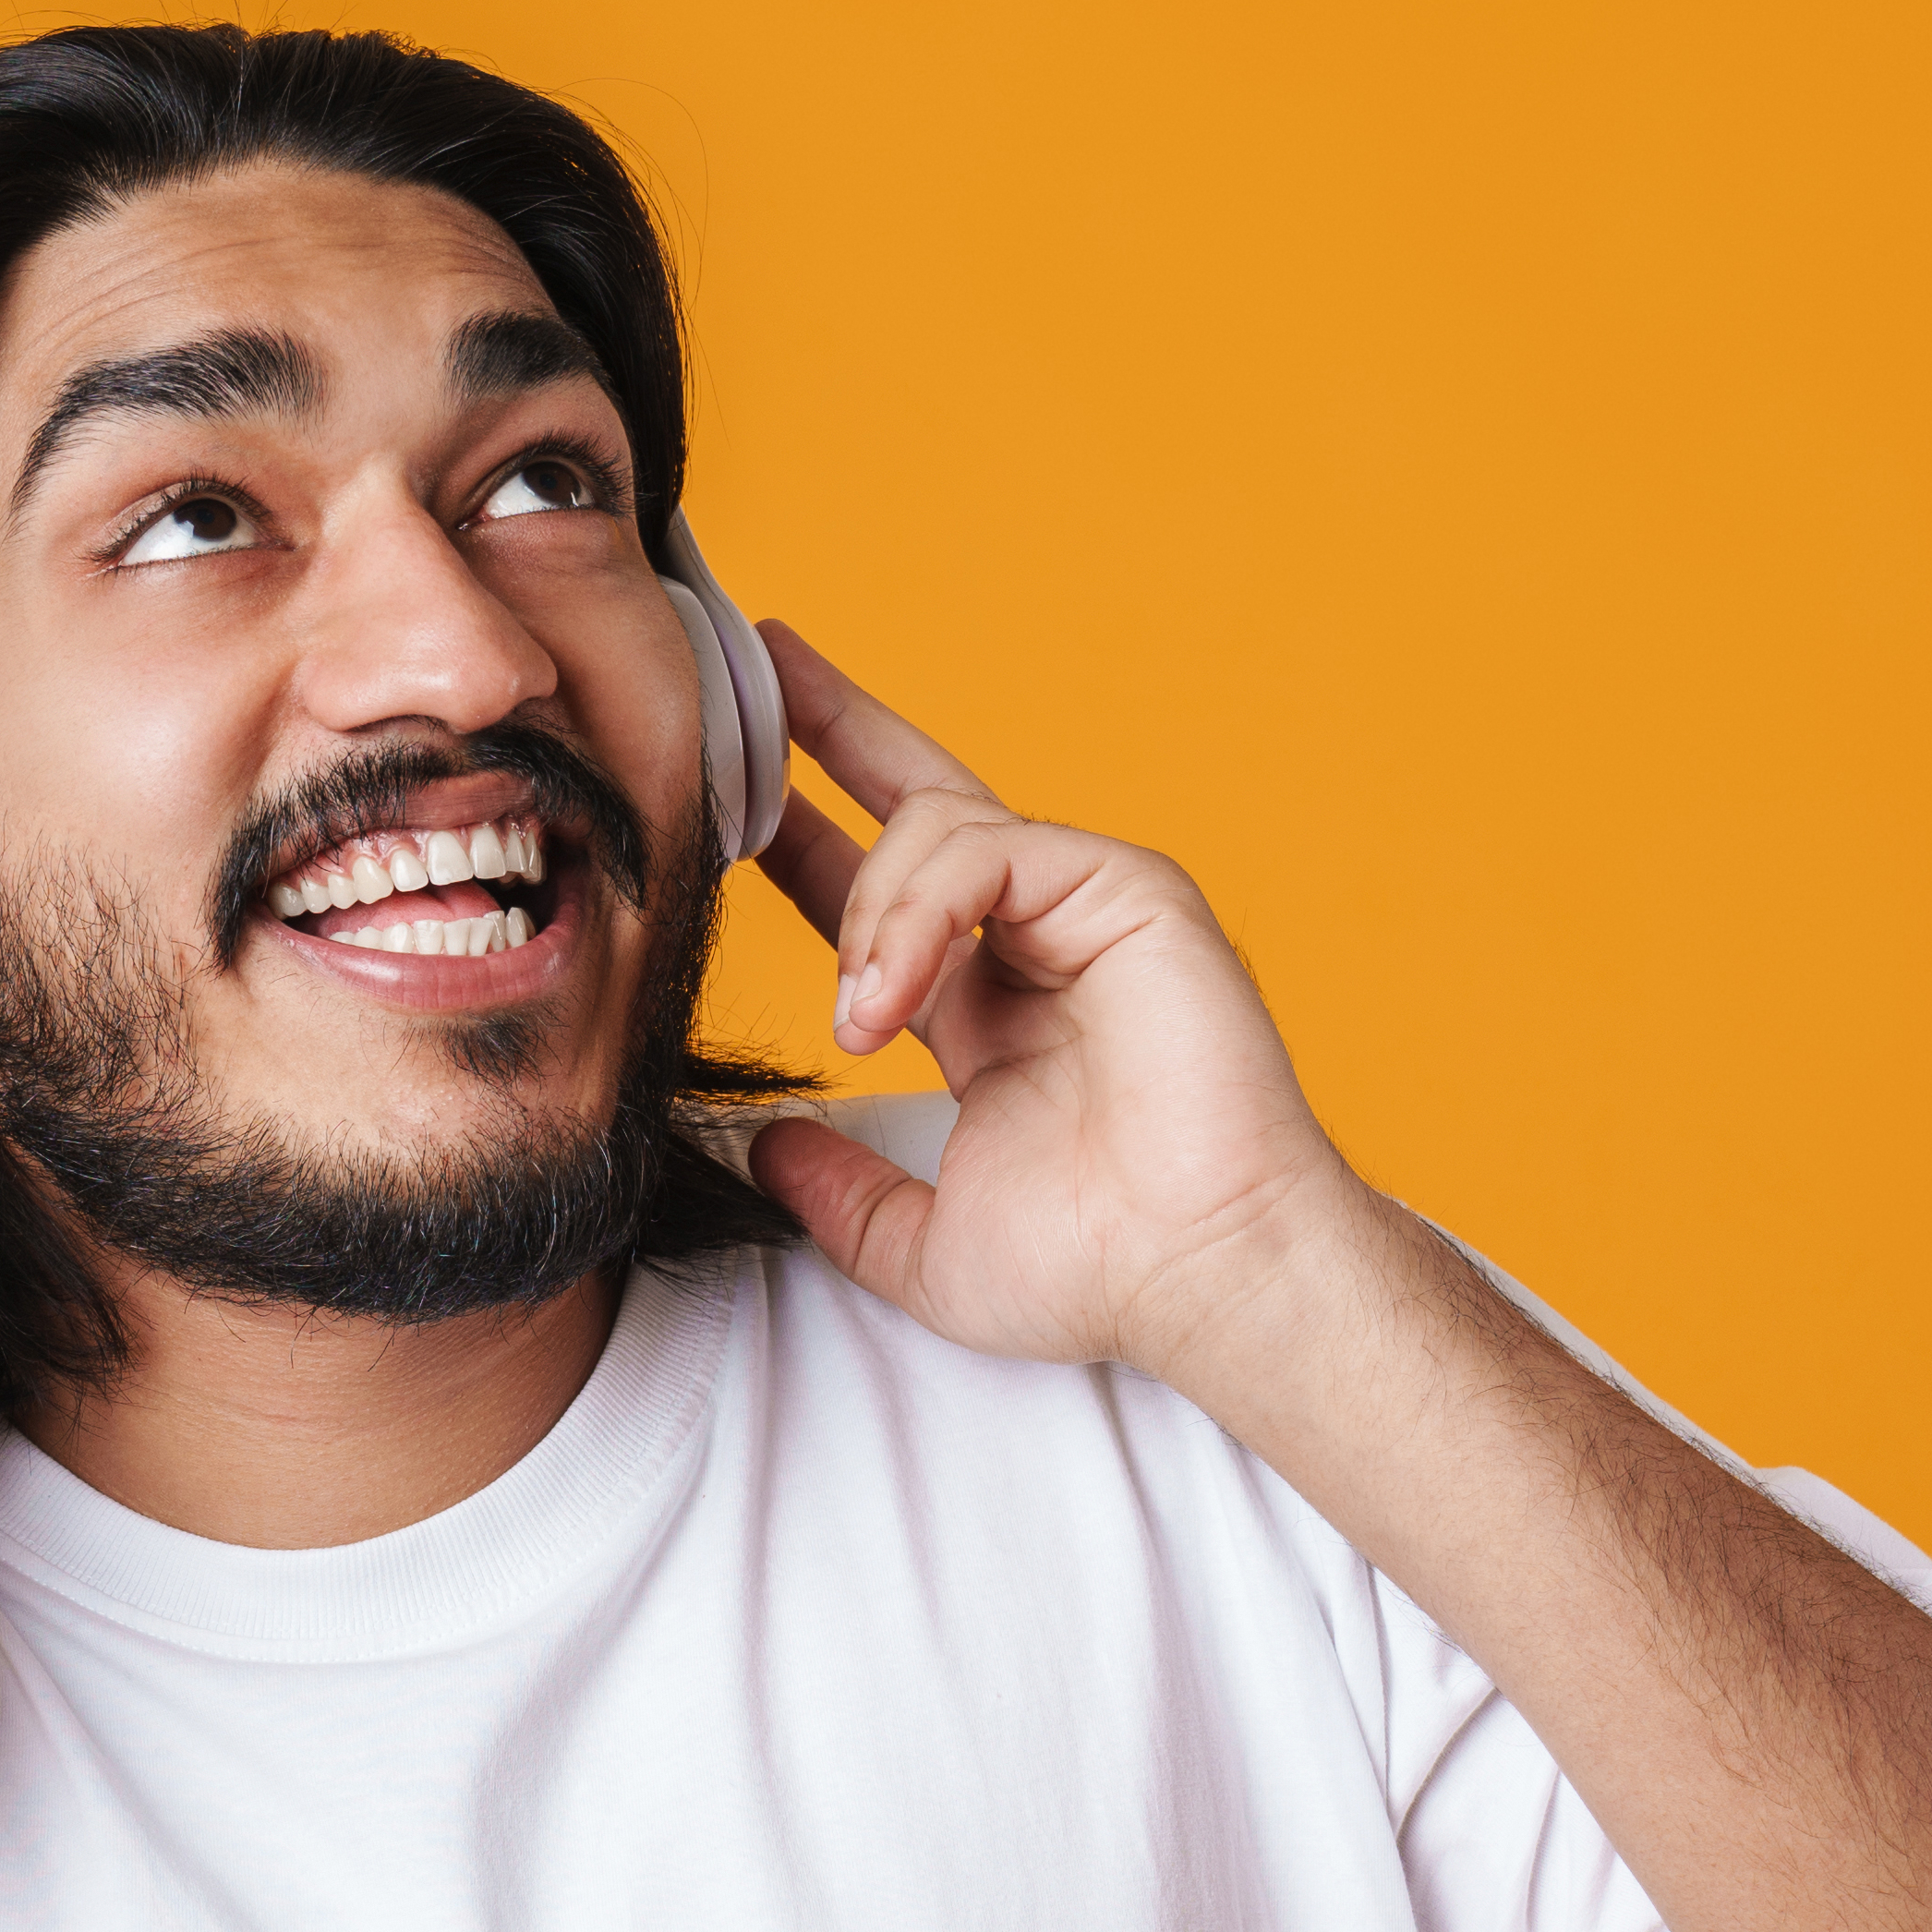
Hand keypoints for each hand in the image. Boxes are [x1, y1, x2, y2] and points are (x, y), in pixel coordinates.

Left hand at [745, 621, 1381, 1394]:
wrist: (1200, 1274)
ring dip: (870, 916)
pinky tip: (895, 992)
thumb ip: (837, 1194)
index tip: (732, 805)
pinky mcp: (1129, 890)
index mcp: (990, 1006)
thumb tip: (761, 1147)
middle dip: (835, 725)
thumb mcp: (919, 1242)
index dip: (807, 839)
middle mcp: (1038, 938)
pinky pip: (991, 850)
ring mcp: (1087, 905)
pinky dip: (921, 910)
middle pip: (921, 796)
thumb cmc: (1099, 1268)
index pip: (884, 896)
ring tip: (863, 1016)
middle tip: (764, 656)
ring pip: (932, 829)